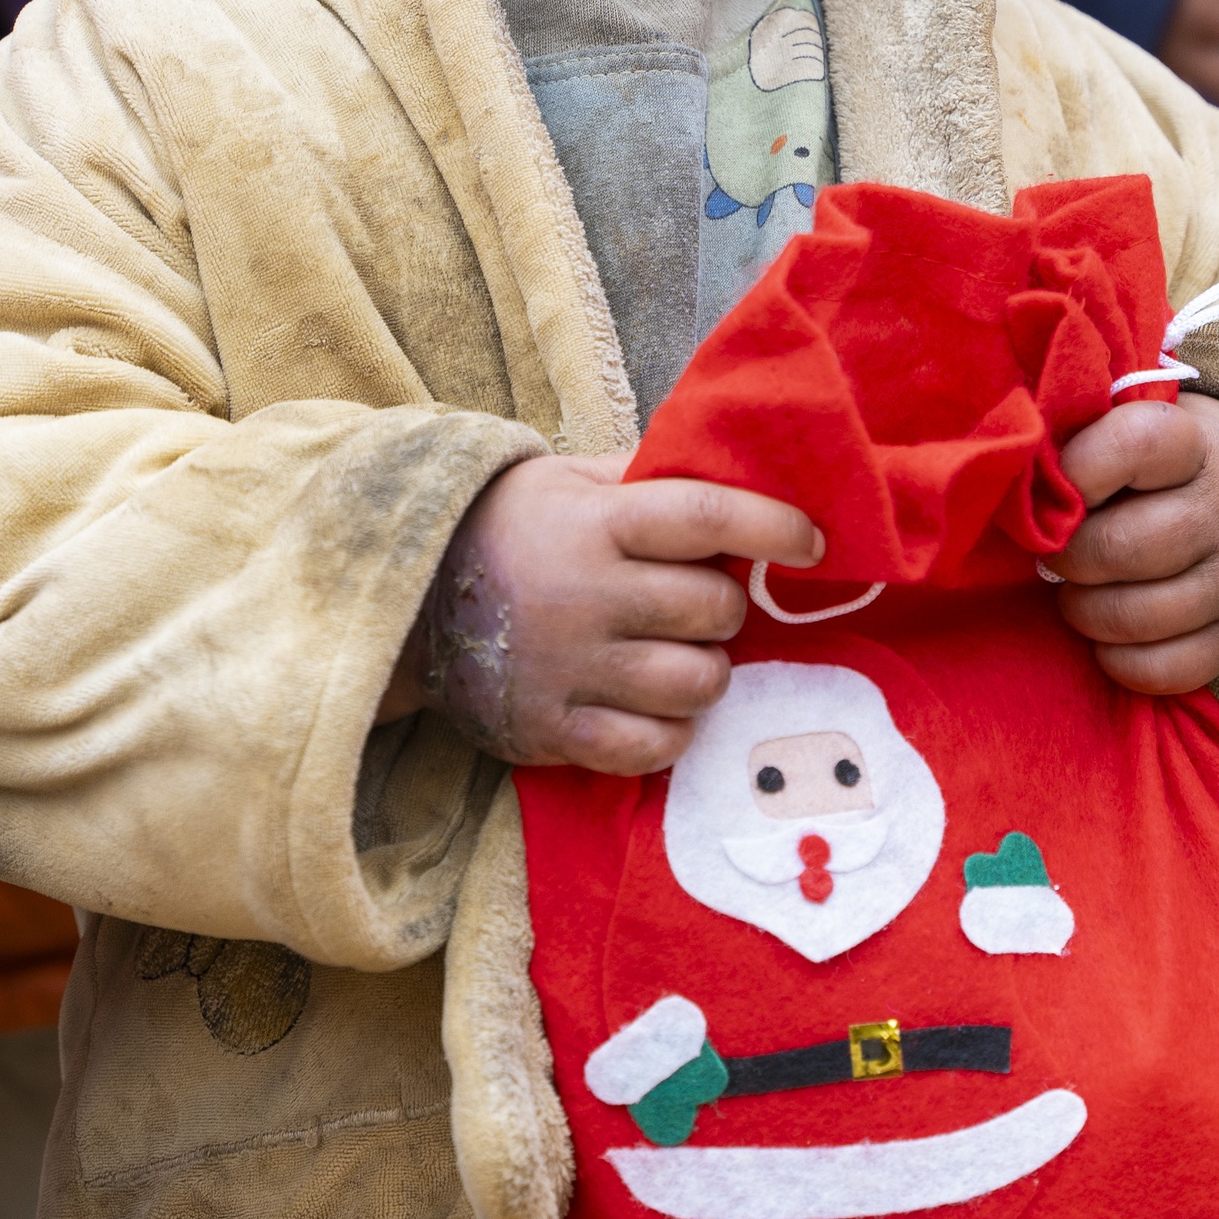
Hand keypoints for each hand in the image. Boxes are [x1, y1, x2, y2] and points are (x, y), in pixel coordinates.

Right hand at [382, 454, 822, 773]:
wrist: (407, 596)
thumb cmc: (511, 527)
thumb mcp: (569, 479)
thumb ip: (647, 477)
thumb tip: (739, 471)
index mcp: (595, 522)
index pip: (708, 517)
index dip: (773, 527)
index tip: (811, 540)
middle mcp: (586, 595)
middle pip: (712, 610)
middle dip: (722, 607)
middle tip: (696, 602)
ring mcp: (568, 668)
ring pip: (696, 684)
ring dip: (704, 671)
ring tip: (675, 655)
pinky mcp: (552, 729)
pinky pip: (652, 748)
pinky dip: (670, 732)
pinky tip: (654, 707)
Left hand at [1046, 393, 1218, 695]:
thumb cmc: (1172, 463)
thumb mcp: (1143, 422)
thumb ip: (1085, 438)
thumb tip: (1021, 482)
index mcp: (1197, 445)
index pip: (1136, 444)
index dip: (1079, 470)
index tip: (1058, 488)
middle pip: (1120, 548)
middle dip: (1067, 558)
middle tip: (1055, 555)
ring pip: (1136, 618)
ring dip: (1084, 612)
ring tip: (1077, 593)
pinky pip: (1165, 671)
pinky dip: (1119, 661)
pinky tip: (1110, 635)